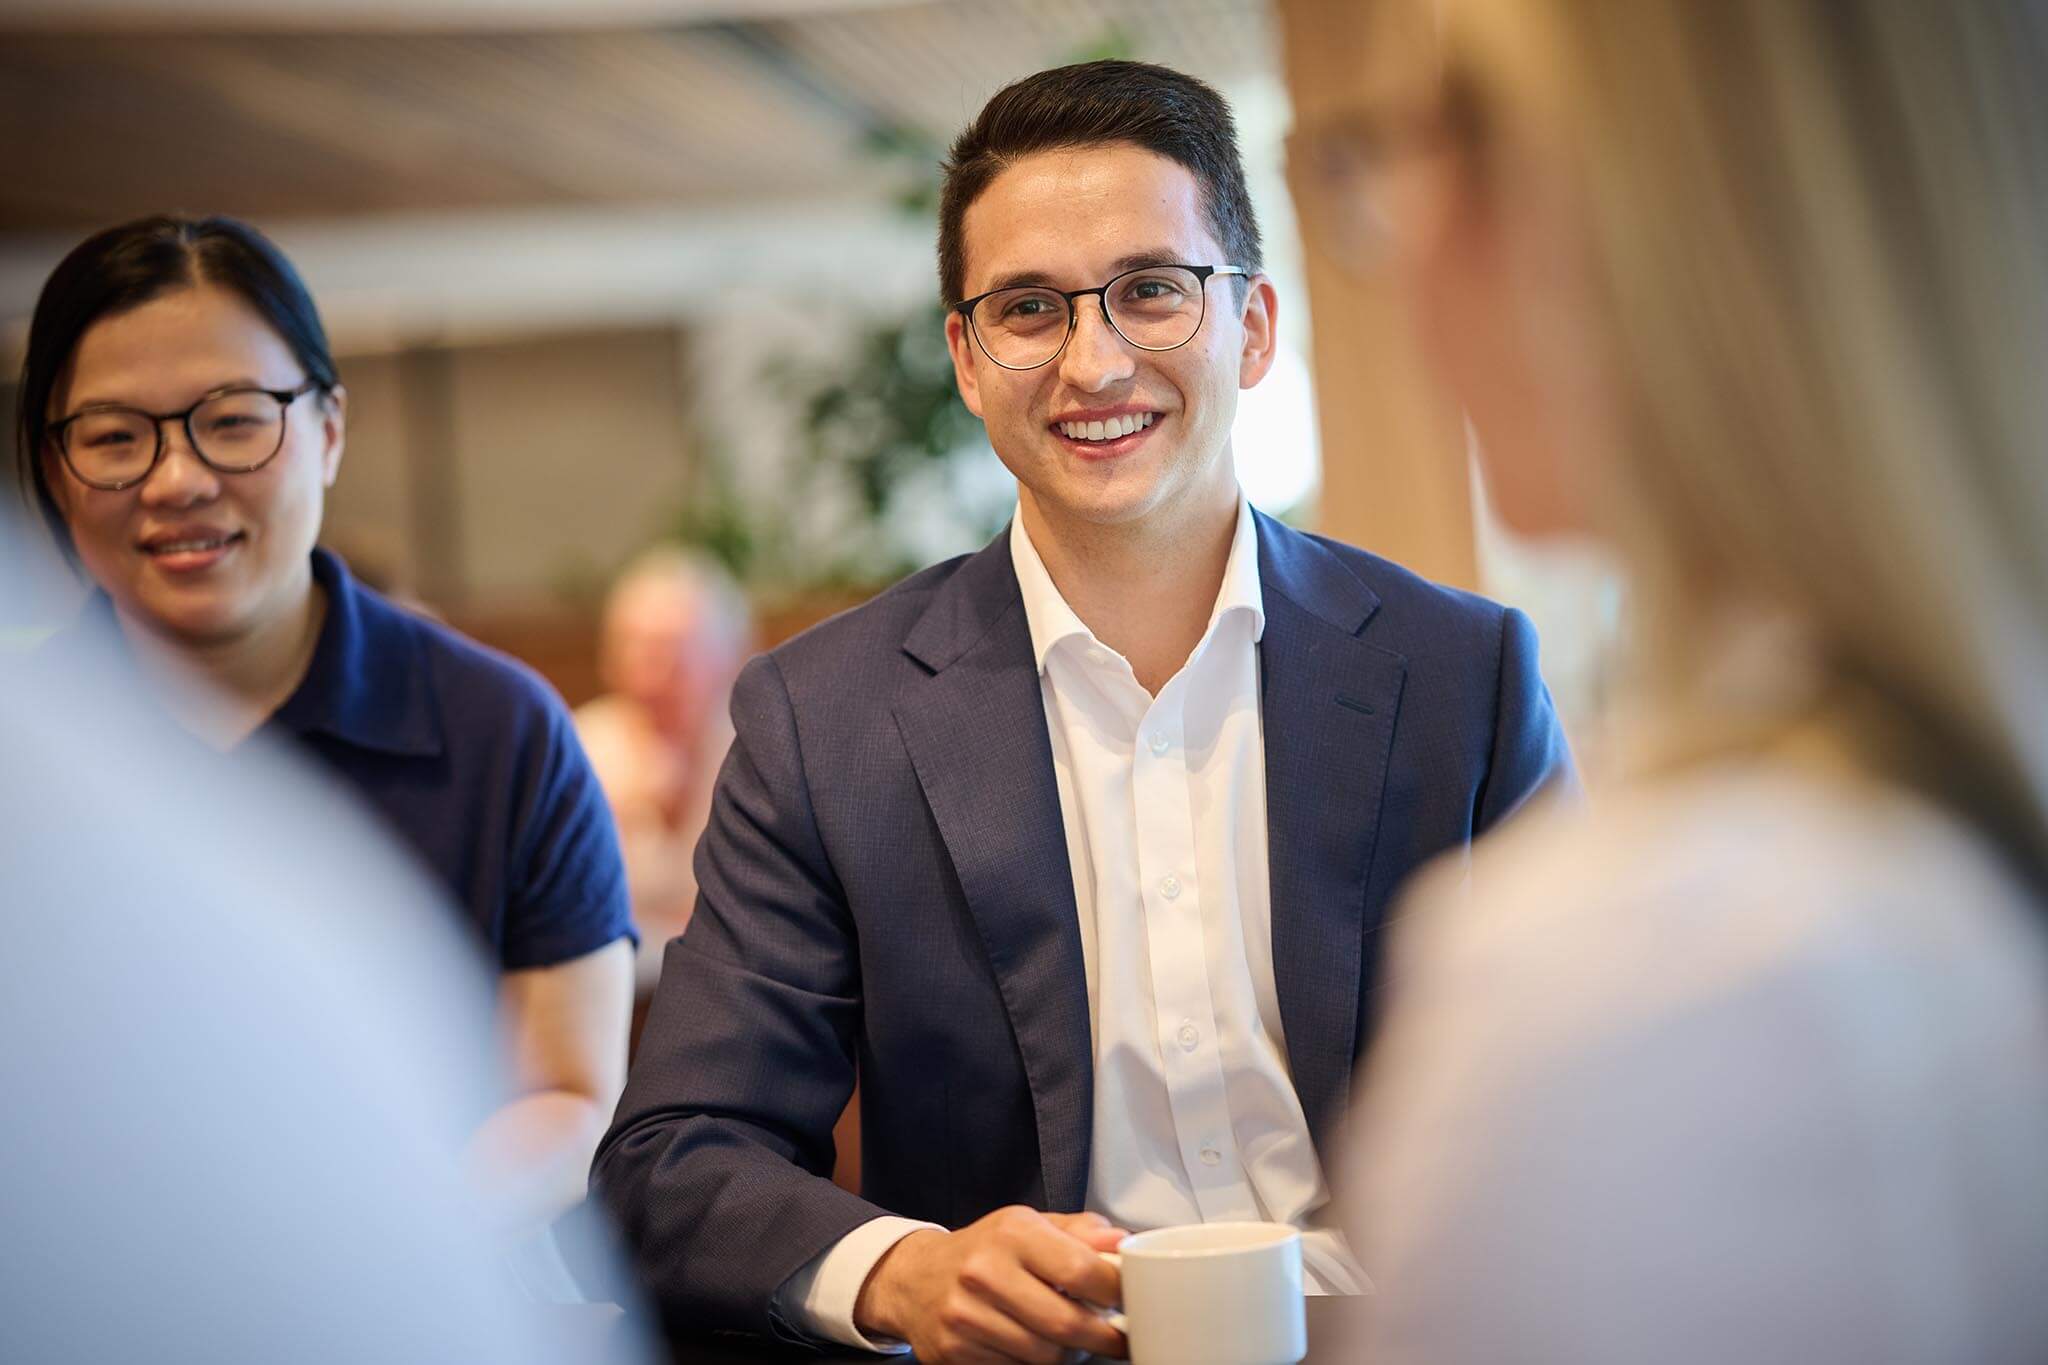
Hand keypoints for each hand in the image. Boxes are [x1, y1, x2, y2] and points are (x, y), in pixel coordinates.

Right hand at [853, 1206, 1128, 1362]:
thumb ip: (1080, 1231)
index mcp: (1012, 1233)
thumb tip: (1122, 1241)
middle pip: (1067, 1325)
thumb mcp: (1029, 1225)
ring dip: (1069, 1354)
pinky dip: (1034, 1363)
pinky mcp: (955, 1352)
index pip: (1082, 1270)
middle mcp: (985, 1272)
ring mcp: (966, 1316)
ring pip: (1045, 1356)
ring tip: (1071, 1338)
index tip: (1129, 1301)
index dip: (1116, 1292)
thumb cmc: (985, 1250)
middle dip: (1102, 1338)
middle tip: (1115, 1337)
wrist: (916, 1279)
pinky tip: (1034, 1344)